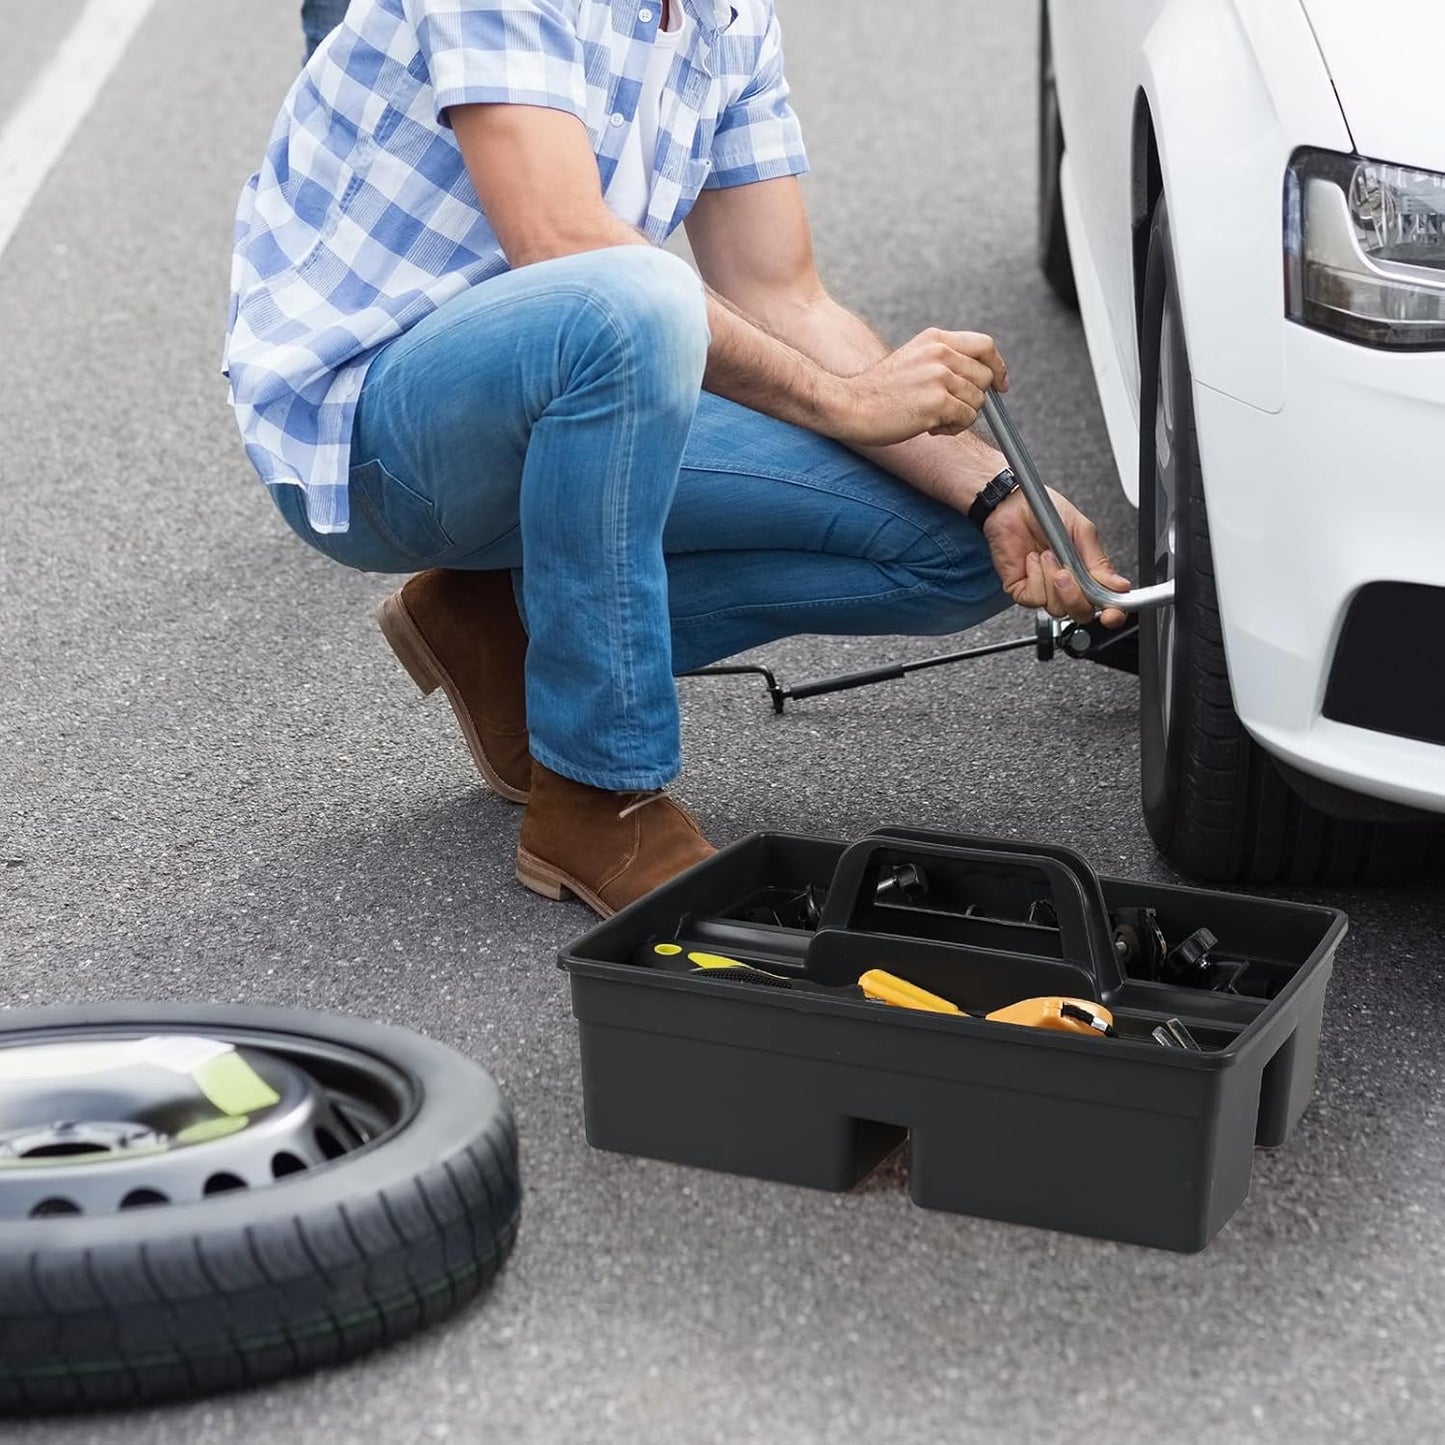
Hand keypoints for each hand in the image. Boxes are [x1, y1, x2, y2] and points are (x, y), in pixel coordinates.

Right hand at [821, 329, 1008, 446]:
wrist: (851, 406)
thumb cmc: (879, 392)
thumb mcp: (913, 361)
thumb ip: (943, 362)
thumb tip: (982, 381)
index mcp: (935, 339)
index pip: (984, 345)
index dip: (997, 367)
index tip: (1000, 385)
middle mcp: (940, 353)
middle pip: (985, 377)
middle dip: (973, 399)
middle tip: (948, 412)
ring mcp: (939, 377)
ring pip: (978, 401)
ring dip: (960, 417)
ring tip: (933, 420)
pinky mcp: (937, 402)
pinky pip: (966, 418)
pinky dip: (953, 429)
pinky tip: (930, 429)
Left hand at [982, 488, 1131, 627]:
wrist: (1014, 505)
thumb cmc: (1047, 514)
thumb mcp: (1082, 532)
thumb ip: (1099, 562)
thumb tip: (1119, 586)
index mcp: (1089, 573)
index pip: (1106, 604)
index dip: (1112, 614)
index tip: (1111, 614)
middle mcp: (1069, 586)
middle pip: (1081, 613)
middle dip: (1075, 596)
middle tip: (1067, 573)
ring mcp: (1045, 590)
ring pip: (1057, 607)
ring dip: (1052, 579)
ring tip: (1047, 554)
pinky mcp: (1023, 591)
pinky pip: (1035, 598)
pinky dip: (1036, 577)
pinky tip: (1032, 559)